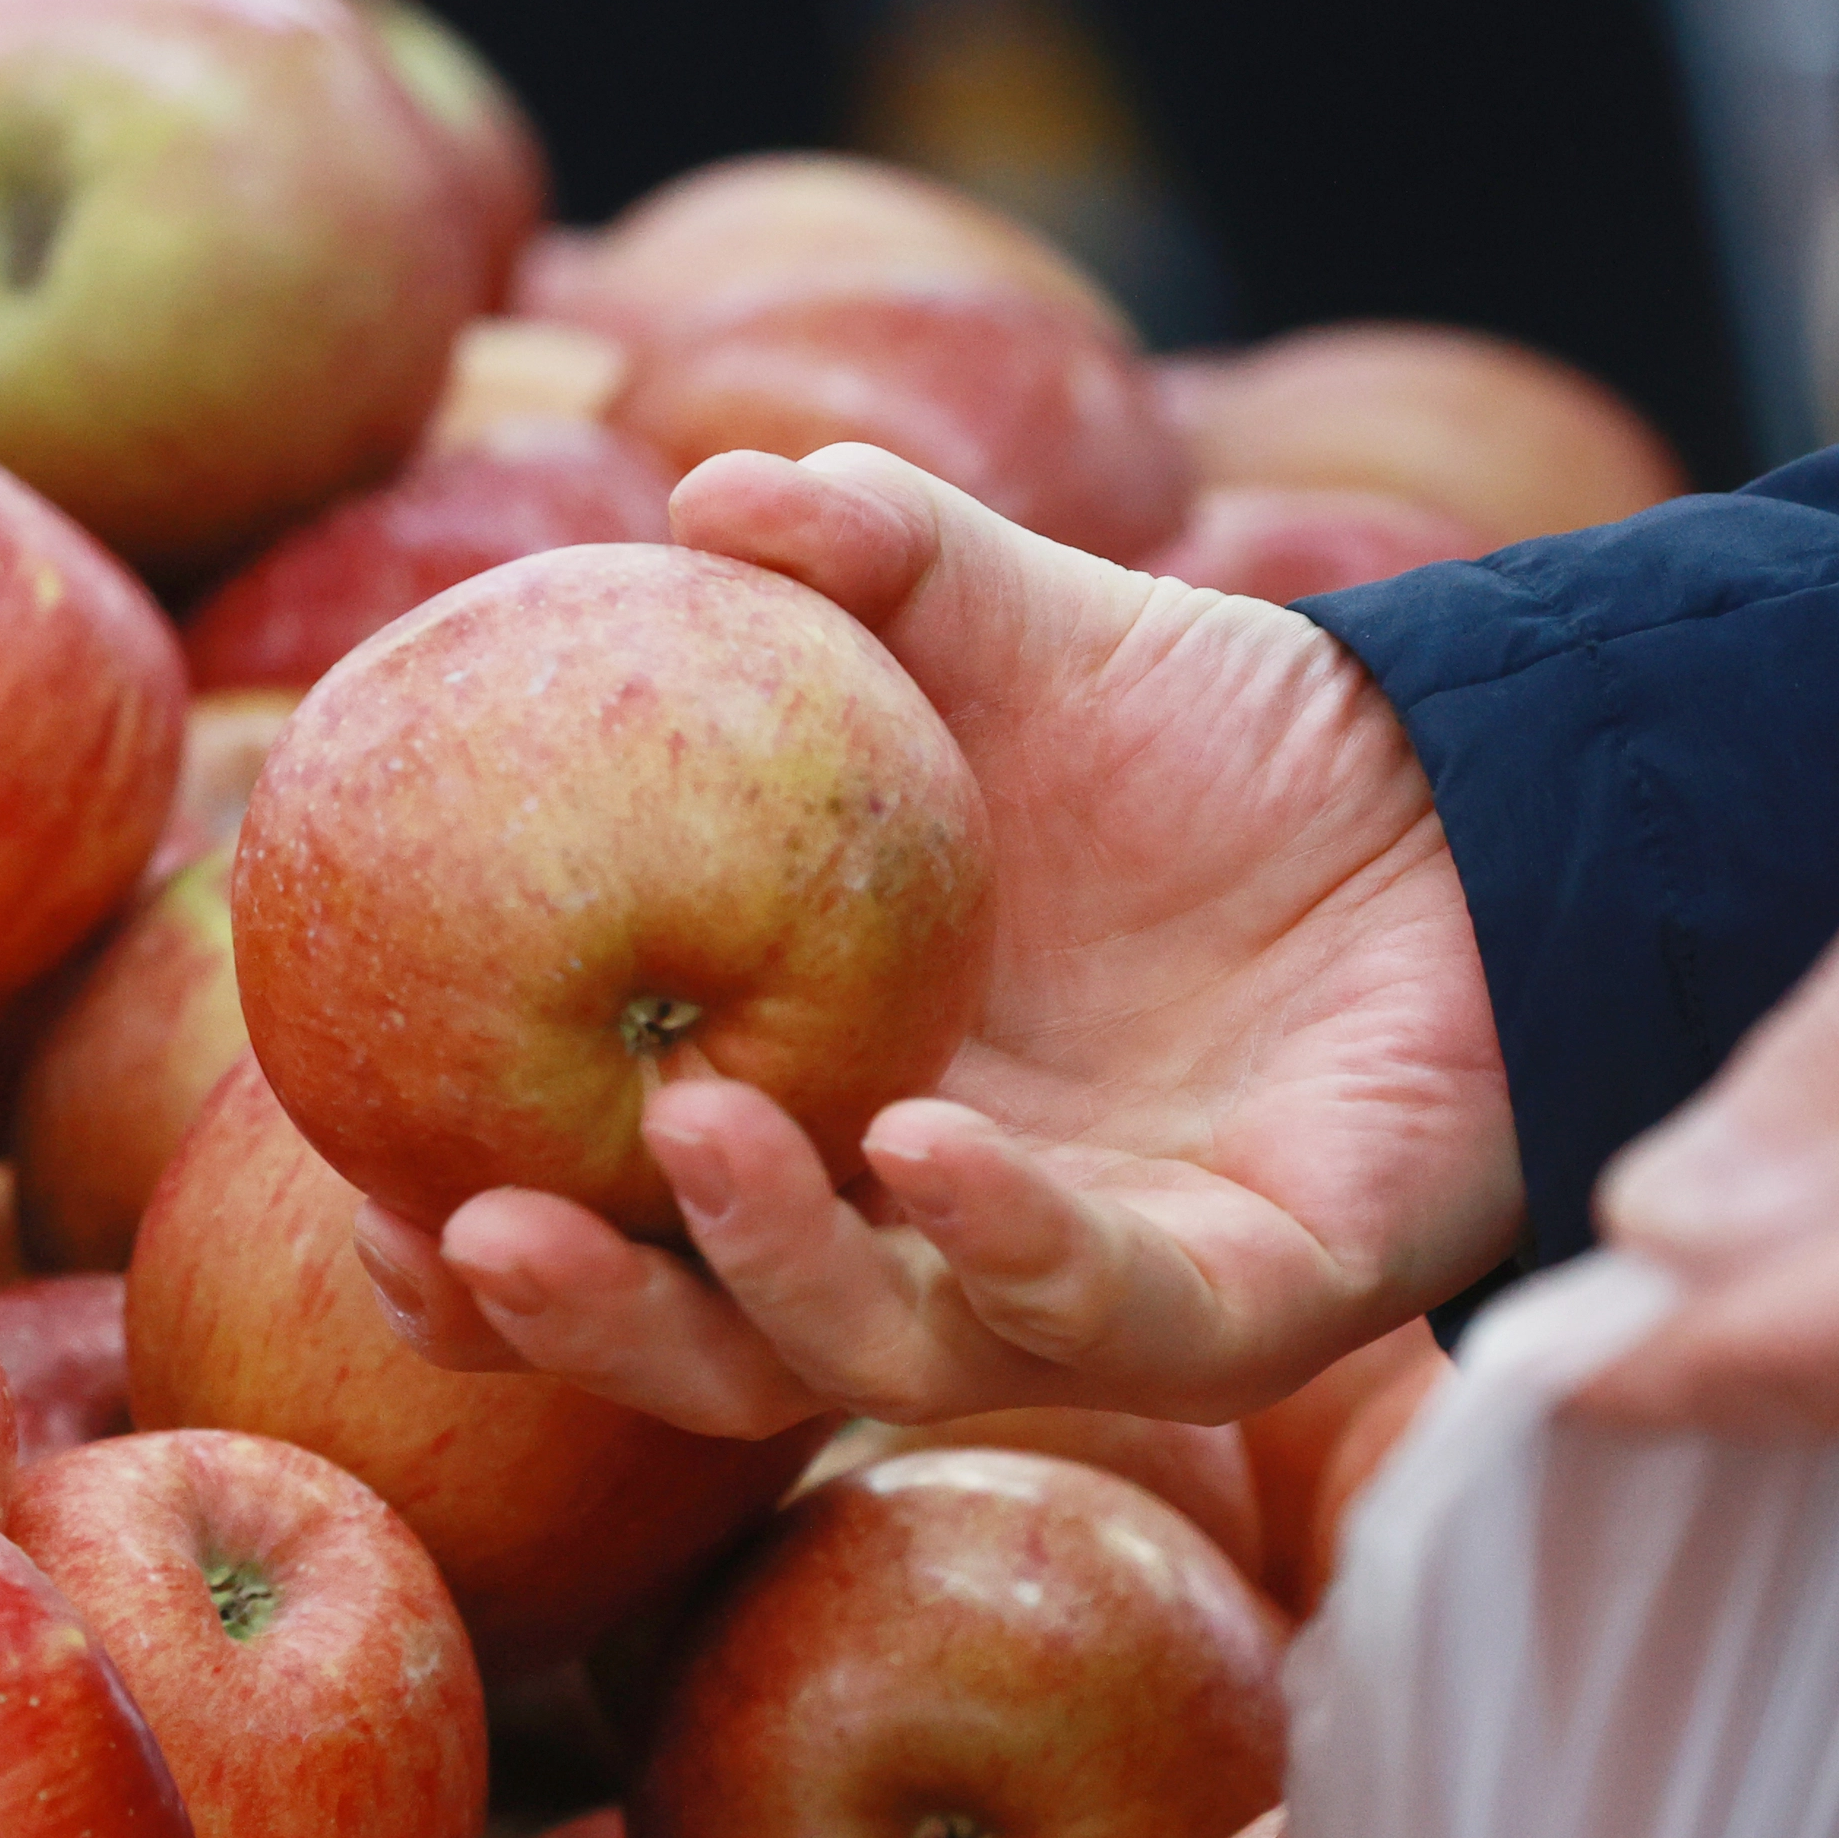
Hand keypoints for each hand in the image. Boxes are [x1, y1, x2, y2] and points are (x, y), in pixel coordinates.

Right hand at [352, 443, 1522, 1434]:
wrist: (1471, 796)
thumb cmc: (1214, 740)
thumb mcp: (1017, 624)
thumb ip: (872, 560)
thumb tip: (702, 488)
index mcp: (832, 1111)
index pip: (630, 1228)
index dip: (495, 1255)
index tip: (367, 1202)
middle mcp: (930, 1232)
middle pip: (718, 1341)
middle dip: (580, 1317)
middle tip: (450, 1233)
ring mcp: (1079, 1286)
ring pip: (885, 1349)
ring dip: (767, 1273)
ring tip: (691, 1137)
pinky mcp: (1242, 1303)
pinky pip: (1103, 1310)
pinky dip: (1013, 1244)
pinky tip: (934, 1152)